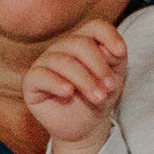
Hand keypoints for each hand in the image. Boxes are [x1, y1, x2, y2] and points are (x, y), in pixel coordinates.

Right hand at [22, 22, 127, 153]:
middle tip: (109, 88)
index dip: (109, 36)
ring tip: (98, 97)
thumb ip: (113, 60)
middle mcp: (62, 48)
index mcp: (83, 42)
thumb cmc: (99, 96)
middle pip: (80, 44)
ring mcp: (45, 63)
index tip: (121, 53)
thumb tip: (105, 49)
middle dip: (98, 66)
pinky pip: (40, 75)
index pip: (94, 27)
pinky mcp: (32, 82)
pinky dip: (56, 82)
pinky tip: (68, 92)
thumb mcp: (114, 78)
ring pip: (62, 61)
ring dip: (84, 80)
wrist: (86, 125)